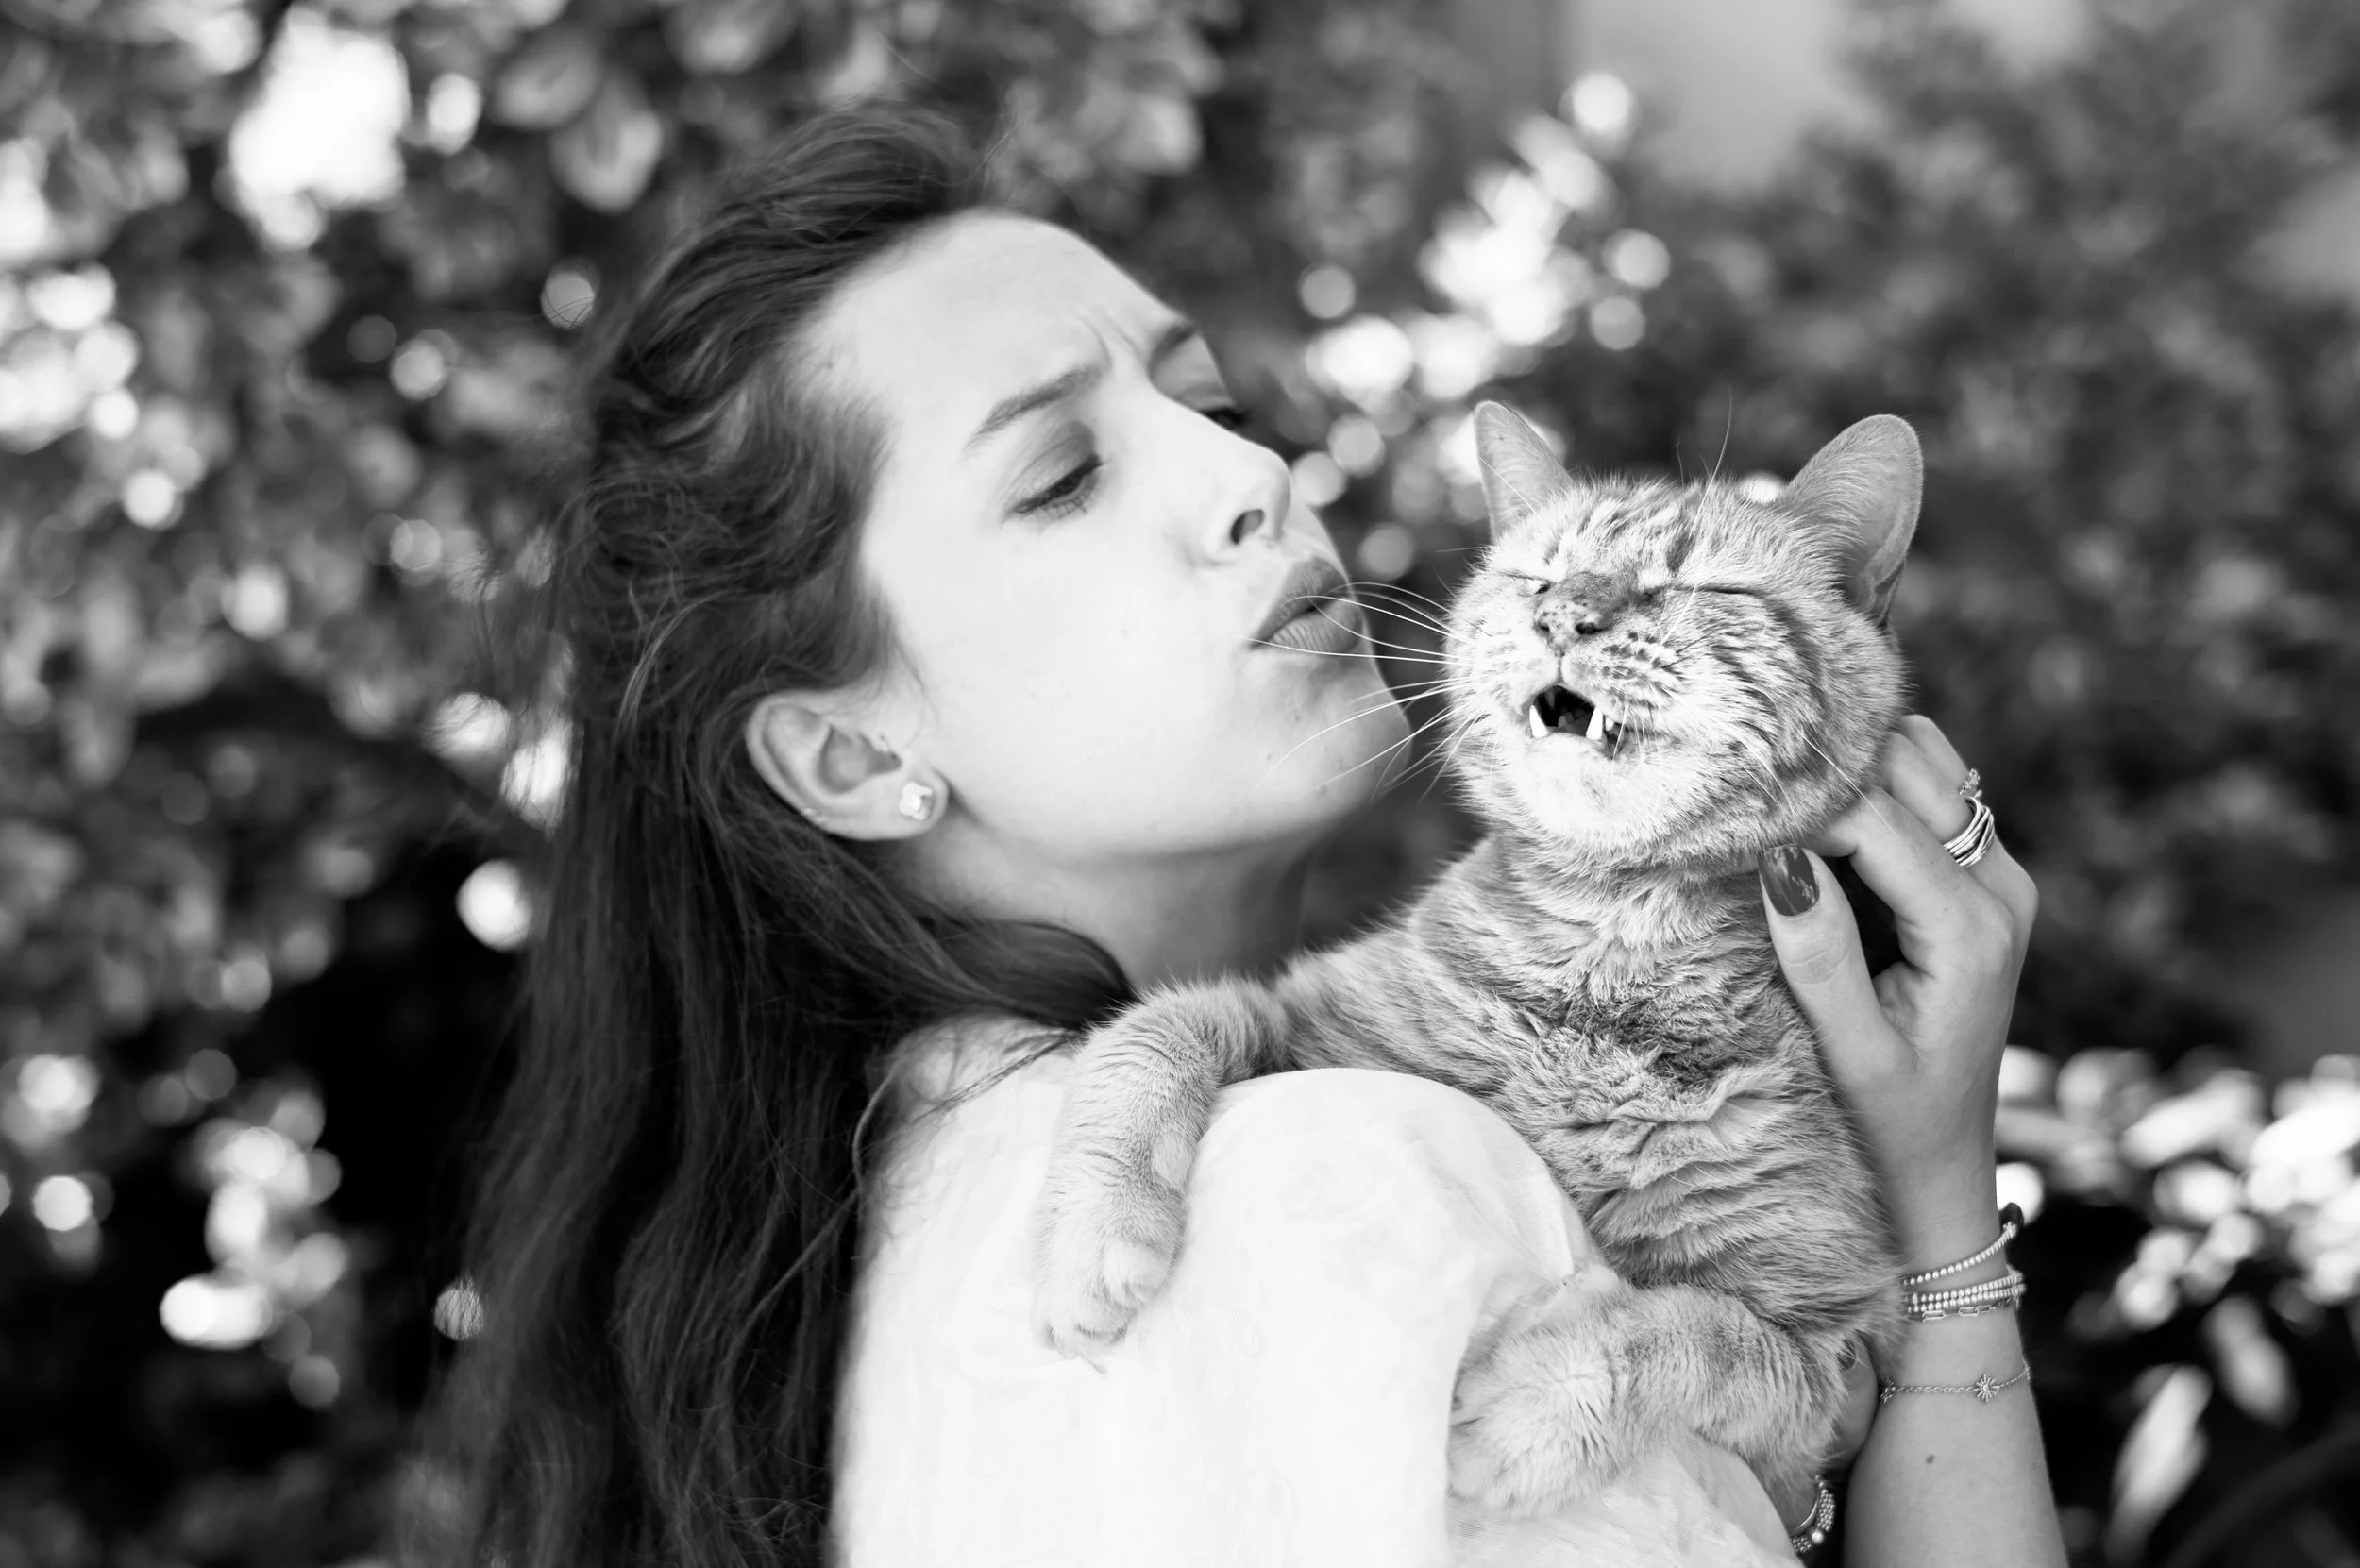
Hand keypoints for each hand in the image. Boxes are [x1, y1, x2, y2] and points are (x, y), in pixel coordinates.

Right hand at [1755, 715, 2039, 1270]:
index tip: (1726, 794)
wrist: (1942, 1171)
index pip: (1874, 818)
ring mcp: (2001, 878)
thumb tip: (1779, 852)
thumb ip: (1817, 952)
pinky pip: (1931, 791)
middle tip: (1745, 772)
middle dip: (1826, 761)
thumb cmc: (1887, 1125)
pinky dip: (1873, 780)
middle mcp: (2002, 888)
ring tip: (1776, 788)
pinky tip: (1814, 807)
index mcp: (1971, 930)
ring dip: (1851, 762)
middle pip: (1910, 765)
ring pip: (1925, 762)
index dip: (1797, 798)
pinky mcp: (1984, 880)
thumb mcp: (1846, 1050)